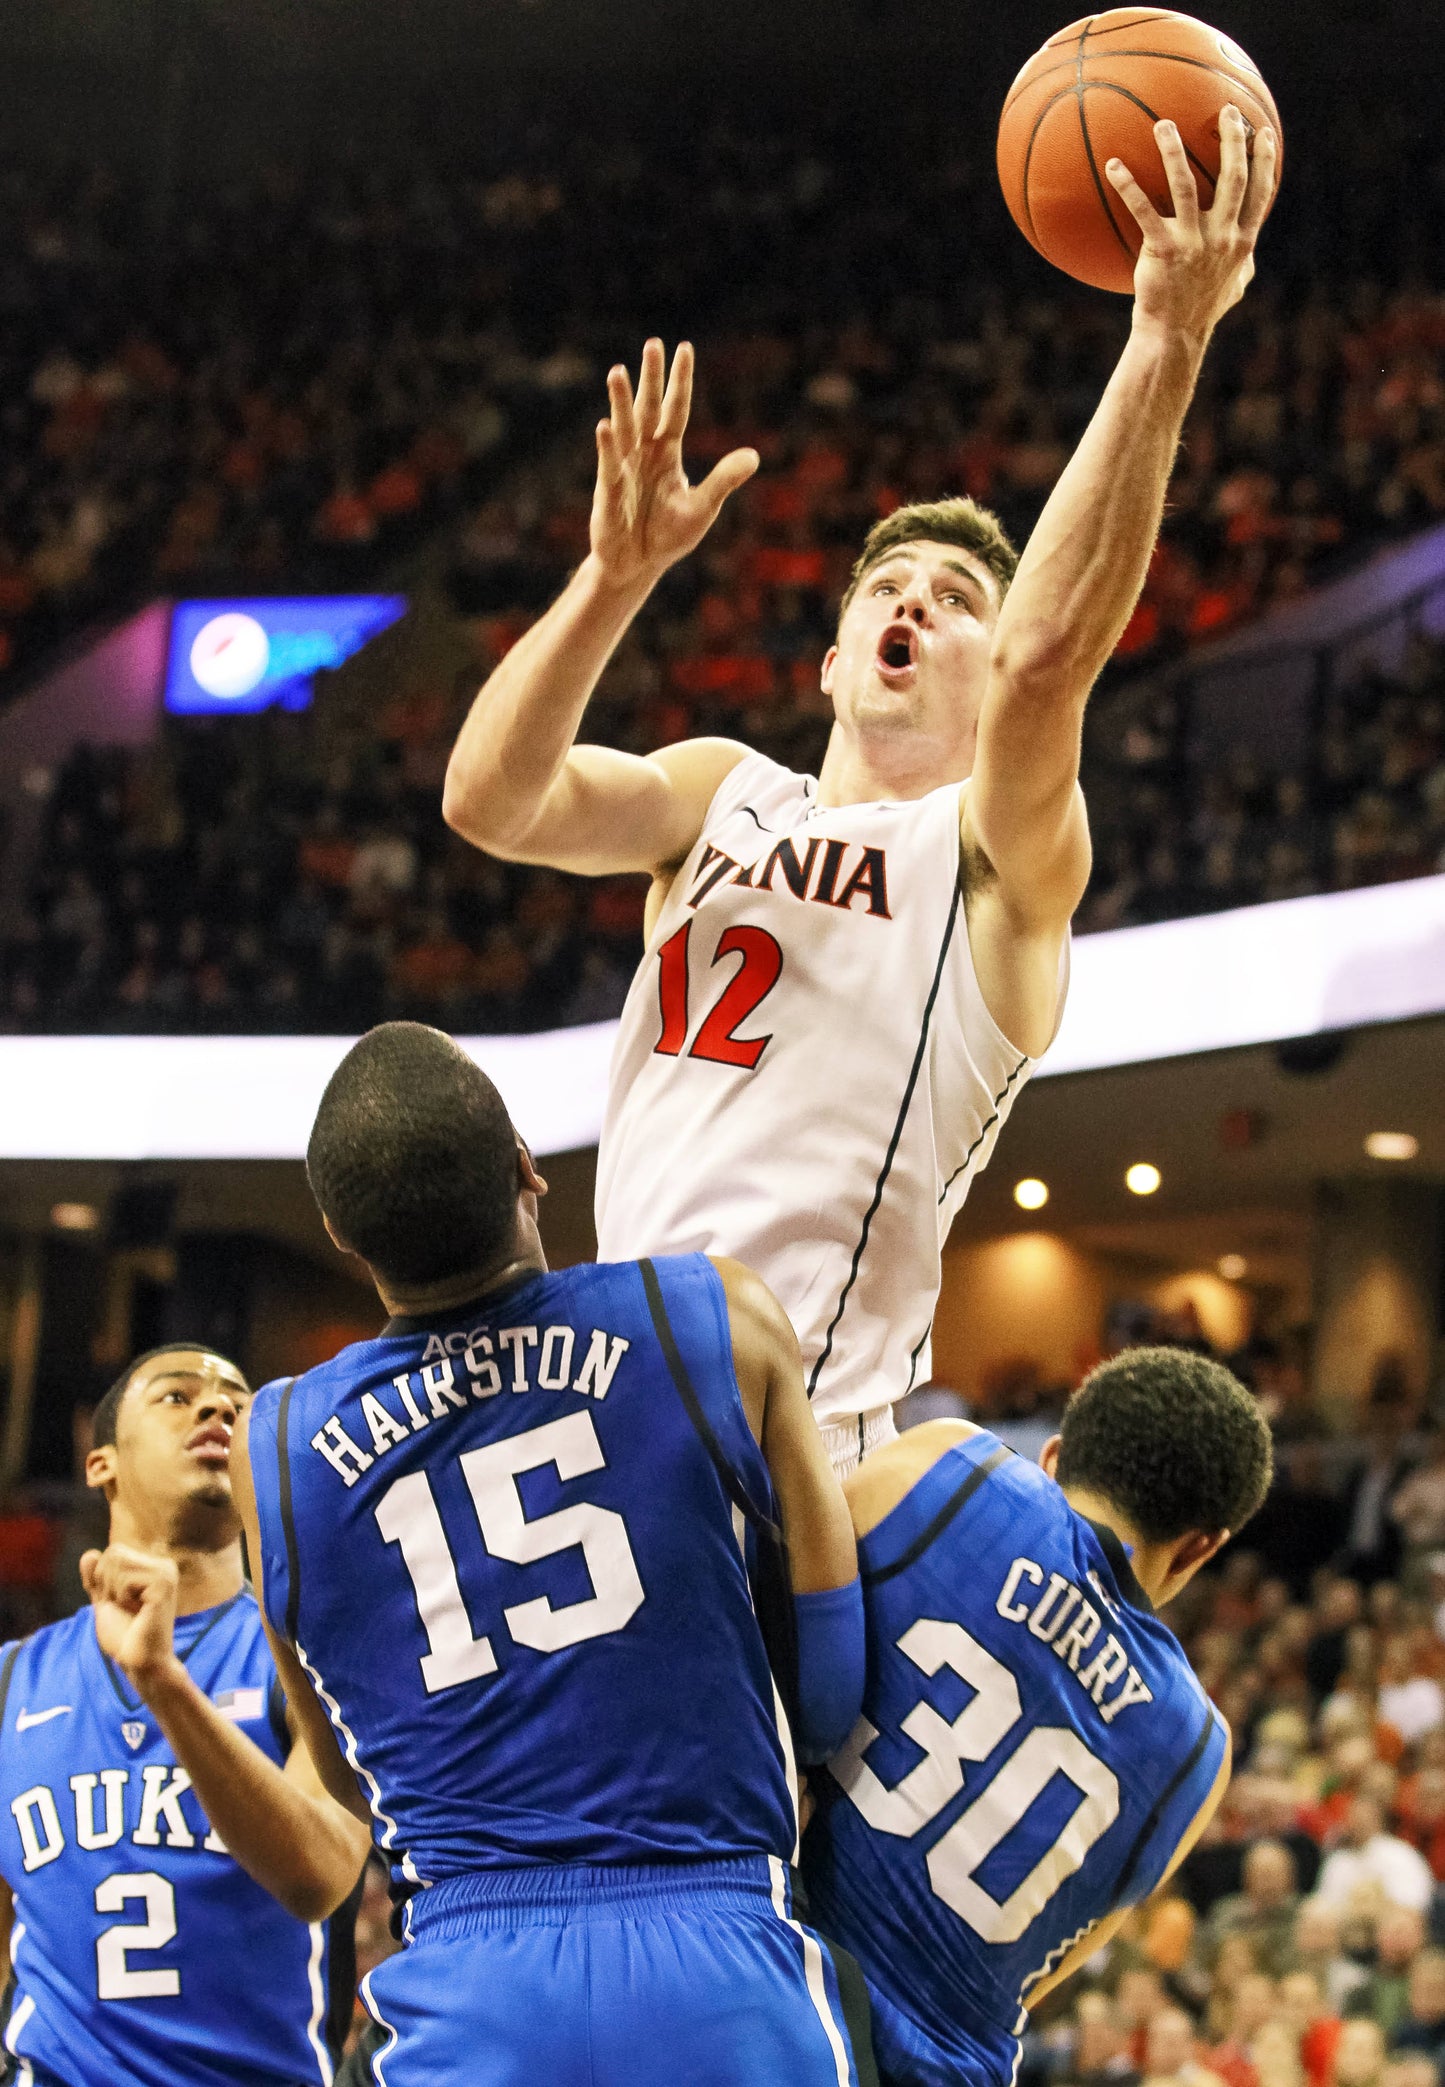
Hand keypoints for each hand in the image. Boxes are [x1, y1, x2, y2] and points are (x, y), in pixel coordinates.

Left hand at [81, 1543, 181, 1696]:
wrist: (139, 1662)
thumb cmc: (124, 1635)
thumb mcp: (104, 1602)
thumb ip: (96, 1579)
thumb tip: (89, 1554)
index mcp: (153, 1566)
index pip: (113, 1551)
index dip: (104, 1579)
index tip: (120, 1603)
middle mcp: (164, 1565)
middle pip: (114, 1553)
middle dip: (107, 1583)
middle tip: (124, 1607)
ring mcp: (166, 1573)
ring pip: (118, 1563)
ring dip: (115, 1592)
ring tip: (132, 1610)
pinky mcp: (164, 1586)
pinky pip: (126, 1580)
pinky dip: (122, 1598)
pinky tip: (139, 1612)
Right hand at [589, 339, 758, 590]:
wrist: (637, 565)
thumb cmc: (667, 535)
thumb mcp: (701, 507)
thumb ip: (723, 480)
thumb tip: (754, 456)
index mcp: (668, 453)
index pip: (676, 410)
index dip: (680, 382)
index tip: (684, 348)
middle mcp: (644, 454)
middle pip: (648, 409)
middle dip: (650, 379)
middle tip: (652, 344)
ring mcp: (624, 469)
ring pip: (624, 429)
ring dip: (621, 402)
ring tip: (617, 373)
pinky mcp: (608, 491)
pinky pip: (609, 464)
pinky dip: (608, 447)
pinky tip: (606, 426)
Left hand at [1107, 105, 1276, 344]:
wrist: (1173, 336)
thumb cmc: (1200, 310)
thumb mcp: (1233, 287)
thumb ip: (1243, 262)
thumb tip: (1250, 251)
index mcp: (1241, 242)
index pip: (1260, 193)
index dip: (1264, 161)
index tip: (1262, 132)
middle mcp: (1222, 238)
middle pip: (1233, 178)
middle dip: (1232, 140)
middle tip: (1226, 111)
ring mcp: (1193, 243)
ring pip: (1186, 185)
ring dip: (1174, 151)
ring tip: (1164, 124)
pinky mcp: (1163, 251)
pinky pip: (1143, 211)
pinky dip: (1128, 186)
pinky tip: (1114, 165)